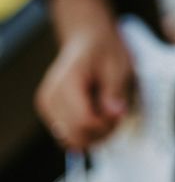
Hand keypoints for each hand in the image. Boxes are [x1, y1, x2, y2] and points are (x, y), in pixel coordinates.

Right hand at [35, 0, 132, 149]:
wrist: (87, 40)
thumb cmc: (104, 51)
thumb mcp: (119, 66)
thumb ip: (115, 91)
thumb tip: (114, 113)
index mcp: (67, 81)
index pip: (84, 121)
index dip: (107, 124)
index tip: (120, 112)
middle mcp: (50, 96)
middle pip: (76, 135)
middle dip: (102, 132)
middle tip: (116, 114)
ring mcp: (46, 106)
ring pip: (72, 140)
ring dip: (95, 134)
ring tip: (107, 113)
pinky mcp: (49, 113)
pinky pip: (69, 136)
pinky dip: (86, 132)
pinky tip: (96, 116)